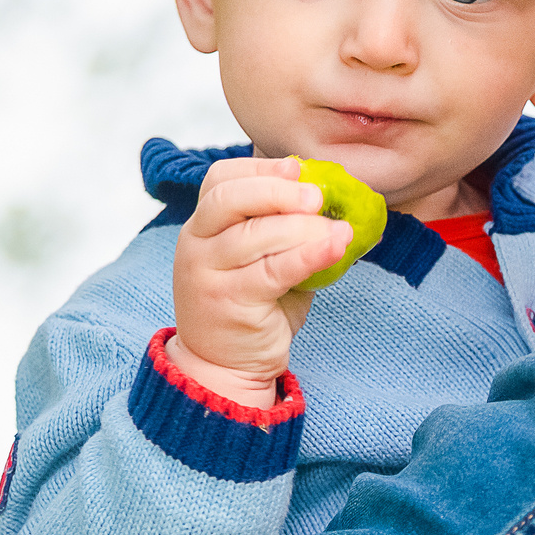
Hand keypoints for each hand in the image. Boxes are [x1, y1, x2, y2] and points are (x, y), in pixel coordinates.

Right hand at [168, 156, 353, 405]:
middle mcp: (195, 245)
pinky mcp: (227, 303)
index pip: (219, 180)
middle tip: (318, 196)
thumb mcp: (260, 260)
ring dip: (303, 227)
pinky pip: (273, 271)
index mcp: (201, 226)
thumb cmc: (251, 306)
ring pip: (254, 236)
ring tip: (339, 230)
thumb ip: (282, 230)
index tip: (297, 167)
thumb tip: (335, 203)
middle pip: (230, 199)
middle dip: (278, 191)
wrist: (225, 366)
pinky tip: (337, 248)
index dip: (259, 168)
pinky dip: (309, 256)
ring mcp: (206, 274)